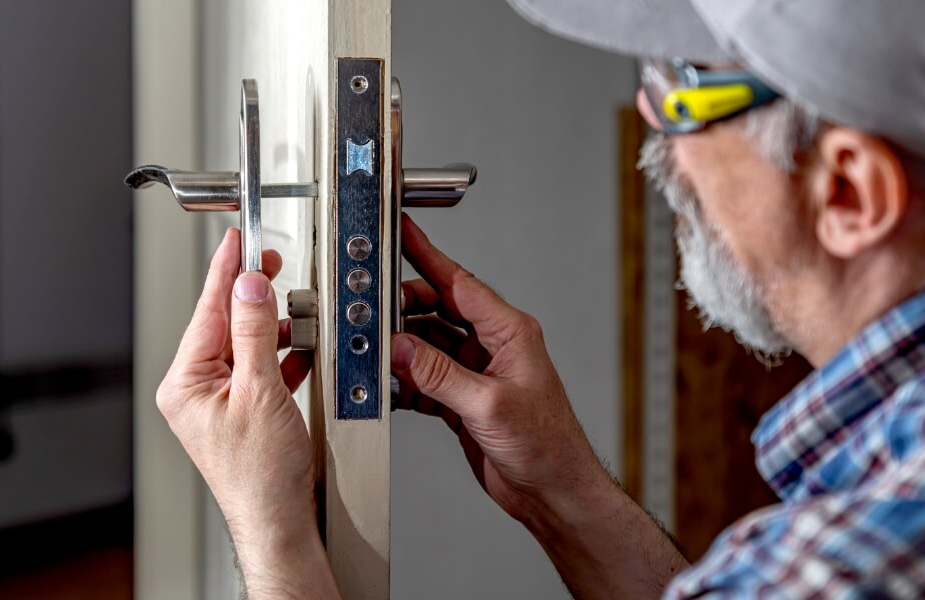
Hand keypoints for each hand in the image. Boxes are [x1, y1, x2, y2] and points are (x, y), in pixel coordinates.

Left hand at [156, 227, 336, 598]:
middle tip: (271, 266)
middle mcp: (194, 390)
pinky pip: (259, 369)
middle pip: (225, 324)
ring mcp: (217, 402)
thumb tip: (250, 286)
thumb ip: (256, 331)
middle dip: (253, 297)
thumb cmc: (260, 474)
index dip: (226, 272)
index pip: (207, 311)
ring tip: (295, 313)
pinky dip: (281, 356)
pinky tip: (299, 349)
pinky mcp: (241, 412)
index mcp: (184, 383)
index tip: (237, 241)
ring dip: (273, 328)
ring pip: (245, 345)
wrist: (279, 519)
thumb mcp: (260, 390)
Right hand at [393, 216, 687, 599]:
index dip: (427, 255)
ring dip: (402, 350)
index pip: (459, 283)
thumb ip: (440, 374)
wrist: (553, 491)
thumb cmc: (546, 445)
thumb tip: (401, 347)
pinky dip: (406, 381)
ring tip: (376, 353)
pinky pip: (425, 377)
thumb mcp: (488, 405)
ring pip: (427, 345)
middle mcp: (492, 346)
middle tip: (371, 312)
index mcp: (509, 332)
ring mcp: (477, 372)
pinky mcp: (463, 399)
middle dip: (402, 310)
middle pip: (436, 310)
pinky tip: (392, 386)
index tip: (401, 233)